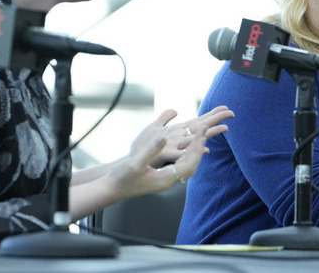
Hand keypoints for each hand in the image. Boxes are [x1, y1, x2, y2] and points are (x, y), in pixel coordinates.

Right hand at [112, 106, 233, 198]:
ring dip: (195, 151)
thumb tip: (165, 137)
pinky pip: (180, 166)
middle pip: (192, 164)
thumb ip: (151, 150)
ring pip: (188, 165)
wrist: (112, 189)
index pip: (189, 162)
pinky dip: (186, 155)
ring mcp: (166, 180)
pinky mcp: (162, 178)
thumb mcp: (136, 162)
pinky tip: (186, 148)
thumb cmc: (122, 178)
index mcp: (166, 178)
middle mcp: (169, 181)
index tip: (203, 131)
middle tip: (206, 129)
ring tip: (200, 136)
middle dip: (200, 146)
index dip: (197, 146)